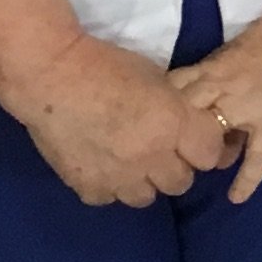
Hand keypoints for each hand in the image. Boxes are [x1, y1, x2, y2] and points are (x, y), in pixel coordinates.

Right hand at [2, 32, 227, 207]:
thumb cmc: (105, 64)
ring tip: (127, 159)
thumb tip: (186, 127)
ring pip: (147, 197)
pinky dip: (108, 185)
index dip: (204, 147)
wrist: (50, 75)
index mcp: (173, 123)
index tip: (193, 139)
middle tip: (158, 148)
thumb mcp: (156, 78)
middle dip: (175, 166)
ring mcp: (119, 177)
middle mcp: (151, 157)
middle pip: (182, 182)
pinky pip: (110, 197)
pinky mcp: (89, 188)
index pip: (210, 154)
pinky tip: (99, 163)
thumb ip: (176, 110)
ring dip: (143, 180)